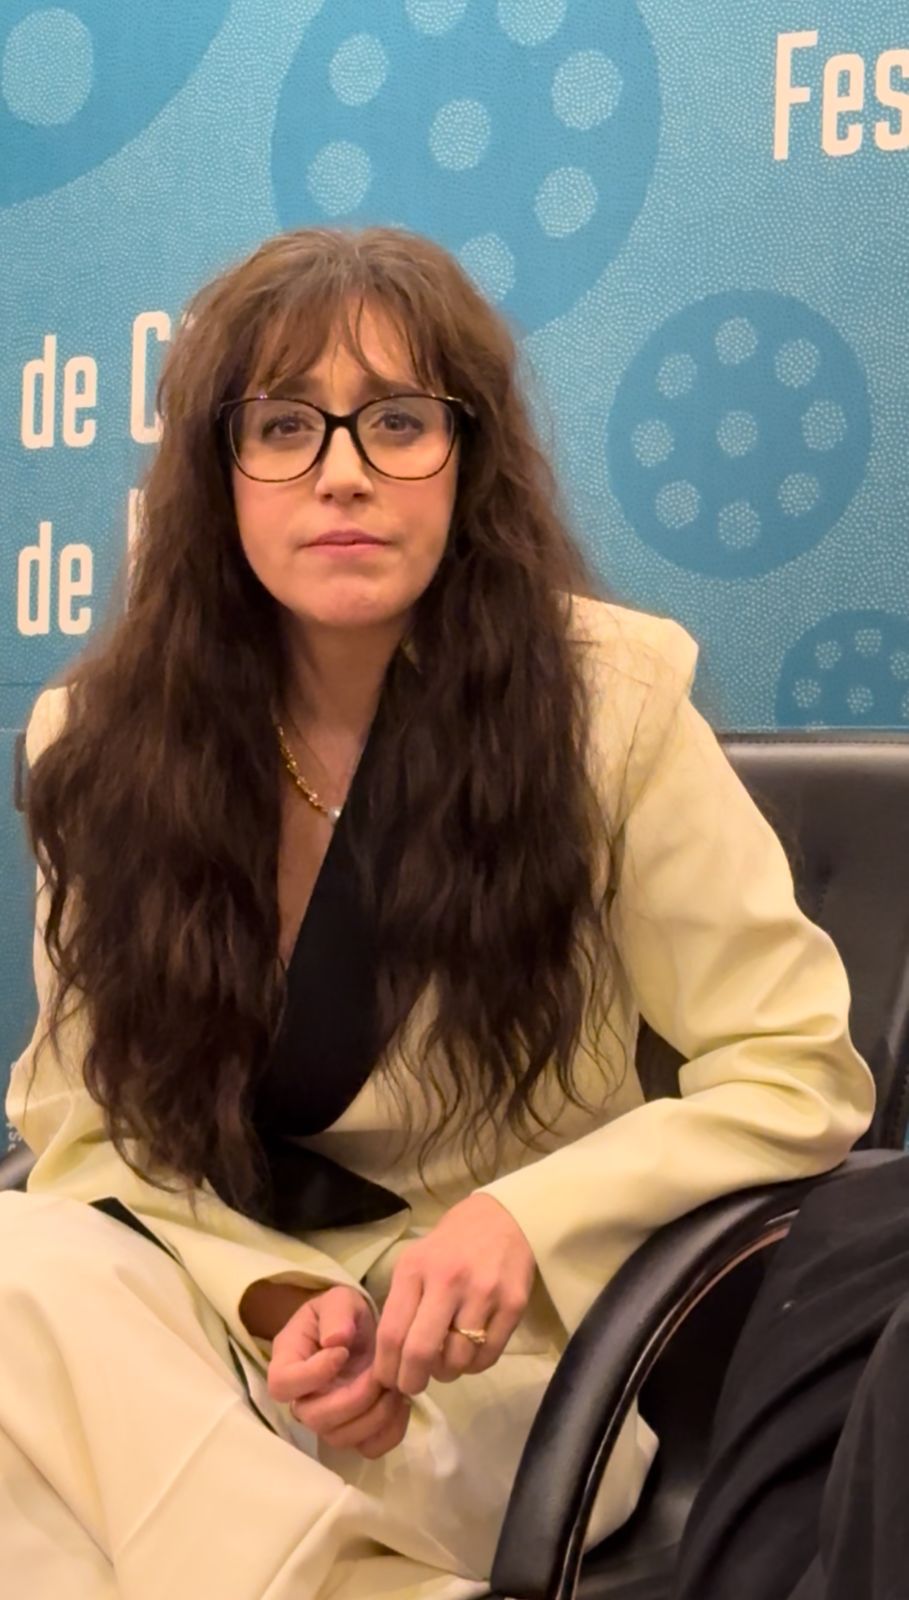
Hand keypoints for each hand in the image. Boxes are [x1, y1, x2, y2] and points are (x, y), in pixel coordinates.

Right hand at [266, 1284, 409, 1459]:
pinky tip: (402, 1404)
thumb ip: (336, 1313)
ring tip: (394, 1386)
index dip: (314, 1374)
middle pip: (315, 1419)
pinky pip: (368, 1448)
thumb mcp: (338, 1299)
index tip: (342, 1352)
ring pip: (342, 1438)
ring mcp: (328, 1420)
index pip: (283, 1385)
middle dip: (354, 1398)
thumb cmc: (341, 1314)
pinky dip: (390, 1431)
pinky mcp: (354, 1431)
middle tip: (378, 1373)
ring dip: (375, 1415)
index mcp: (288, 1362)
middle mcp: (303, 1398)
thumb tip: (337, 1341)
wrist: (359, 1331)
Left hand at [373, 1193, 535, 1396]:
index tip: (387, 1381)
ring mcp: (484, 1293)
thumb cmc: (450, 1245)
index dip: (386, 1368)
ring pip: (457, 1360)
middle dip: (411, 1381)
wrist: (502, 1219)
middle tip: (412, 1386)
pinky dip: (473, 1365)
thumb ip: (403, 1304)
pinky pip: (487, 1356)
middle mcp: (448, 1280)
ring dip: (446, 1372)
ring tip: (444, 1361)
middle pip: (421, 1352)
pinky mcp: (513, 1305)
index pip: (392, 1333)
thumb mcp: (416, 1262)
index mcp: (415, 1269)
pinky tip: (468, 1352)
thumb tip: (392, 1359)